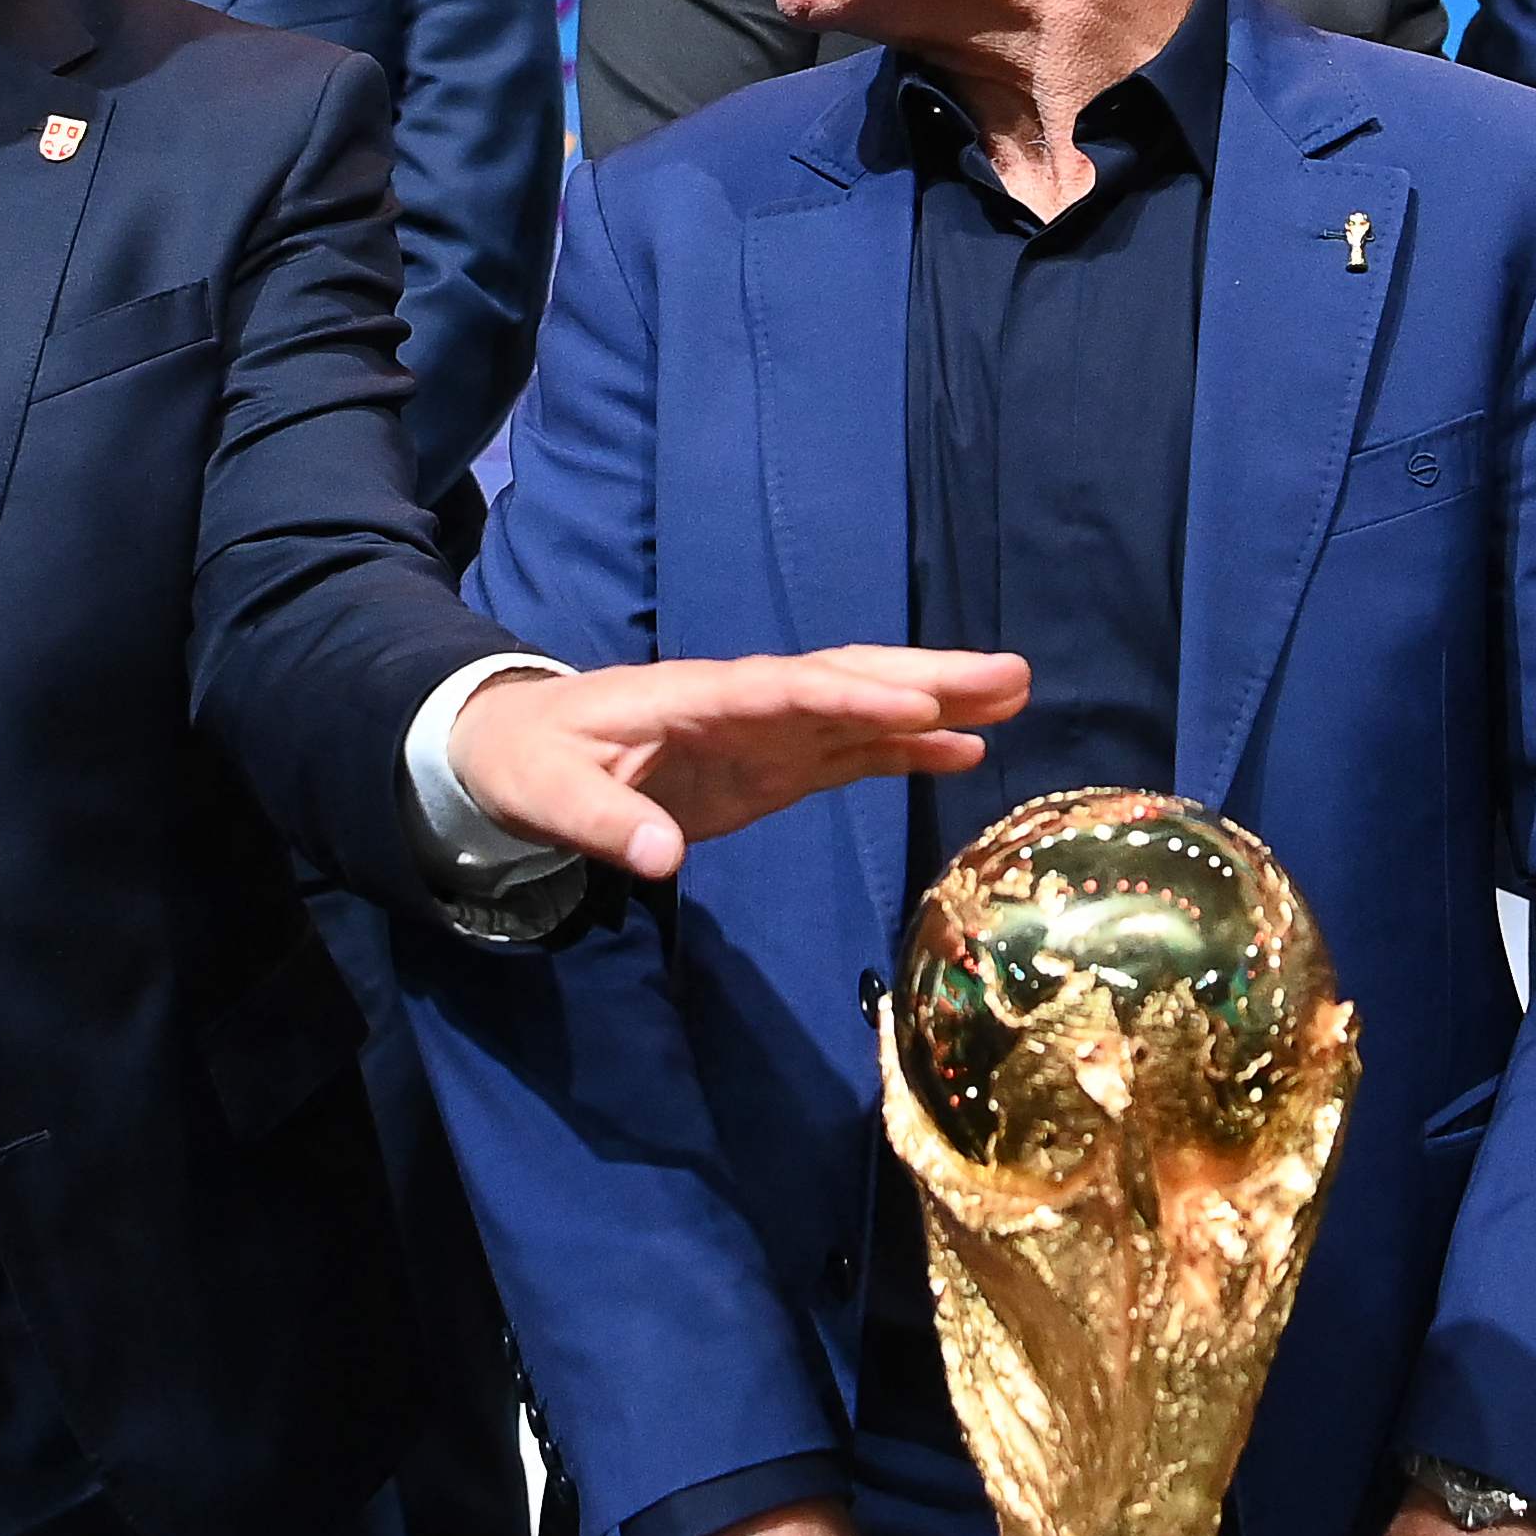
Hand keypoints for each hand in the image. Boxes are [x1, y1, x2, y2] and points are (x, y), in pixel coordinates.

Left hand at [451, 648, 1027, 880]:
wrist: (519, 750)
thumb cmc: (527, 761)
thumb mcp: (545, 796)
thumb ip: (603, 825)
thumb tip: (662, 861)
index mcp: (693, 697)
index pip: (783, 689)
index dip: (849, 694)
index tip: (918, 698)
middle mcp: (745, 702)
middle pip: (846, 678)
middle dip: (927, 674)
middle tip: (1011, 673)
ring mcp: (766, 731)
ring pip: (864, 705)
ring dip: (937, 700)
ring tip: (1017, 695)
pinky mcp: (774, 763)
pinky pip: (852, 749)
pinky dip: (909, 745)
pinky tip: (967, 748)